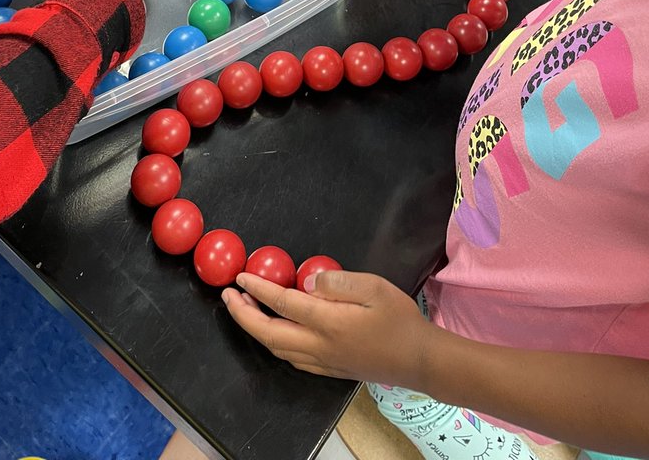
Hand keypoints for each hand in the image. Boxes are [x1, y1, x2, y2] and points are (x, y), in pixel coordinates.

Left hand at [223, 268, 431, 385]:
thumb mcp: (374, 287)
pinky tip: (274, 331)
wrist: (418, 359)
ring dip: (256, 329)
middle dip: (243, 315)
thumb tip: (308, 281)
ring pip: (277, 349)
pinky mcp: (329, 369)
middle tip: (229, 296)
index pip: (283, 304)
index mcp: (328, 323)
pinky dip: (274, 343)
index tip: (240, 278)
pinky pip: (291, 358)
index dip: (258, 290)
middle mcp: (319, 346)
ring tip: (246, 308)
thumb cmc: (399, 319)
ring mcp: (323, 361)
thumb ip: (338, 282)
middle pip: (270, 333)